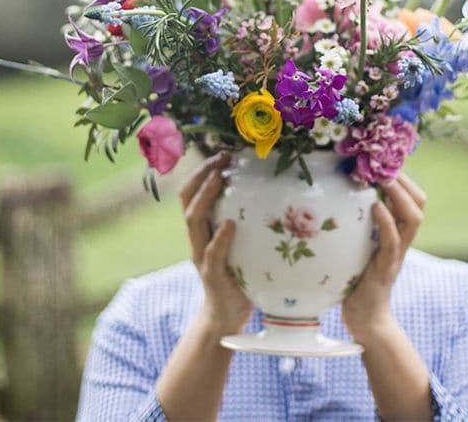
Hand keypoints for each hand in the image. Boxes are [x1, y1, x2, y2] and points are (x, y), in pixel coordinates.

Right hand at [179, 152, 252, 335]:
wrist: (227, 316)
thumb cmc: (241, 275)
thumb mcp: (243, 243)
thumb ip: (250, 221)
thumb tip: (281, 192)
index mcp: (203, 228)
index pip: (192, 191)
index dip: (202, 169)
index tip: (222, 152)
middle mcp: (197, 238)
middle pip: (186, 199)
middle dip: (201, 174)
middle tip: (221, 158)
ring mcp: (201, 256)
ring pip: (193, 220)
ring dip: (205, 196)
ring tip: (219, 178)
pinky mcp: (210, 275)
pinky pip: (212, 253)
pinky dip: (219, 237)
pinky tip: (230, 224)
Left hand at [341, 173, 426, 343]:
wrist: (365, 320)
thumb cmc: (355, 280)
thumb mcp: (357, 244)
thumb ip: (355, 224)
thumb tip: (332, 194)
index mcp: (396, 232)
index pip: (412, 197)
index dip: (403, 176)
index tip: (384, 158)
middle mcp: (402, 240)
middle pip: (419, 203)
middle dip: (405, 179)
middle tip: (385, 163)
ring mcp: (396, 254)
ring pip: (413, 218)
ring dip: (399, 194)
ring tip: (383, 178)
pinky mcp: (386, 268)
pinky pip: (393, 241)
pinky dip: (386, 221)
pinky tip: (376, 206)